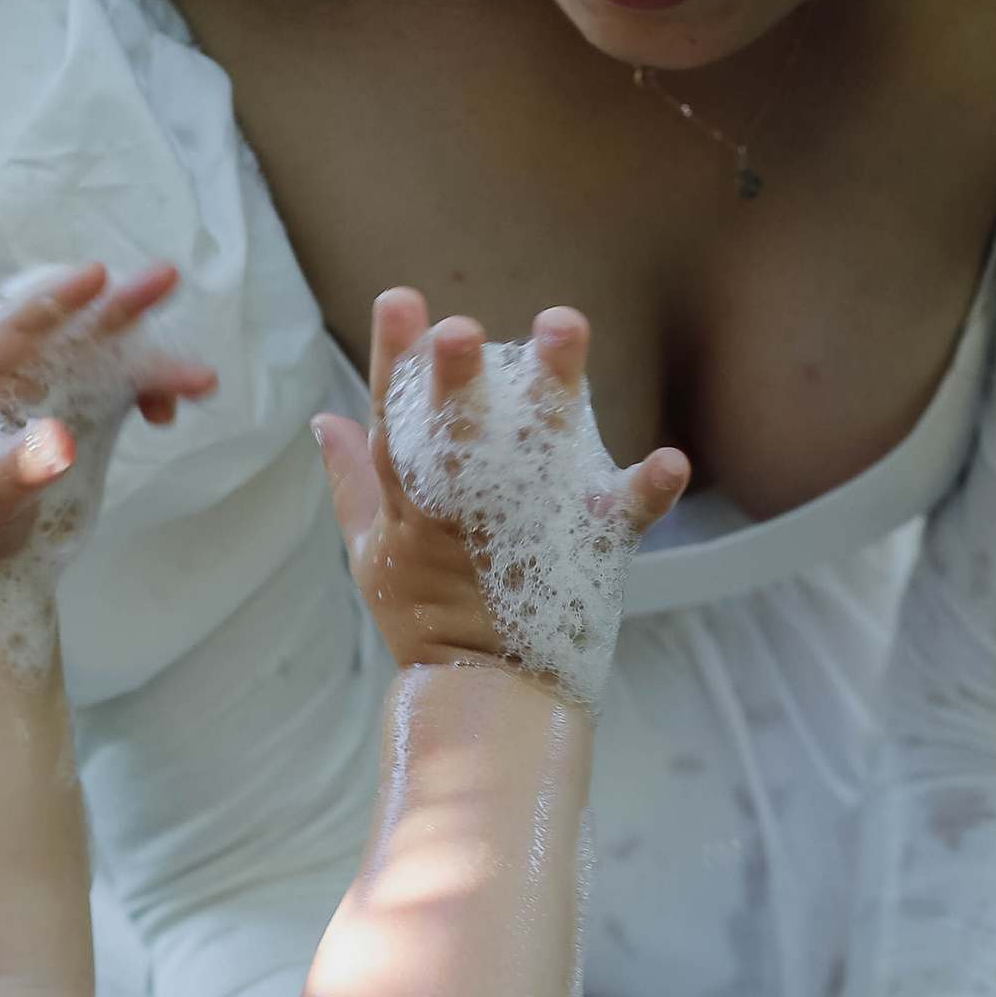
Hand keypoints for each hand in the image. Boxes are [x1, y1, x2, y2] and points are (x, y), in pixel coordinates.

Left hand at [0, 259, 215, 578]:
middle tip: (168, 280)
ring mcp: (56, 388)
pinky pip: (125, 385)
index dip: (56, 299)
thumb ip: (14, 470)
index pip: (13, 326)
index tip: (97, 277)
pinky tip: (168, 410)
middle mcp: (18, 372)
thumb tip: (57, 443)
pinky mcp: (87, 409)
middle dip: (119, 305)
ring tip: (201, 380)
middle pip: (71, 325)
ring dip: (152, 357)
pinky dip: (152, 388)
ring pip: (107, 352)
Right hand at [314, 290, 687, 682]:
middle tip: (460, 330)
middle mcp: (464, 507)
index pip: (394, 420)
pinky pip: (623, 516)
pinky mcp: (587, 551)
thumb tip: (325, 416)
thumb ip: (351, 479)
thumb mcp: (370, 550)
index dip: (393, 359)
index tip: (399, 300)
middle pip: (457, 432)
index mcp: (412, 500)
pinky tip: (670, 459)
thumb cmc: (422, 618)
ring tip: (563, 324)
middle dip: (454, 380)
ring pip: (539, 449)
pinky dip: (647, 490)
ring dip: (554, 387)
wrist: (485, 696)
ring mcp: (525, 527)